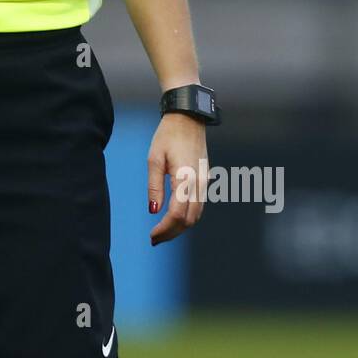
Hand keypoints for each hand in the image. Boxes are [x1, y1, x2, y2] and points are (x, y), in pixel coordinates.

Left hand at [147, 113, 206, 245]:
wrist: (189, 118)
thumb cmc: (168, 135)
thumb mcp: (154, 158)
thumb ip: (154, 186)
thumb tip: (153, 210)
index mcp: (185, 177)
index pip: (177, 214)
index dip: (165, 229)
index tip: (152, 236)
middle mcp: (199, 183)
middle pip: (189, 220)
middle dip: (172, 233)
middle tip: (154, 239)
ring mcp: (205, 182)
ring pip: (196, 215)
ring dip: (180, 227)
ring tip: (161, 231)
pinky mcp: (206, 180)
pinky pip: (199, 206)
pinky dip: (187, 217)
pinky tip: (173, 218)